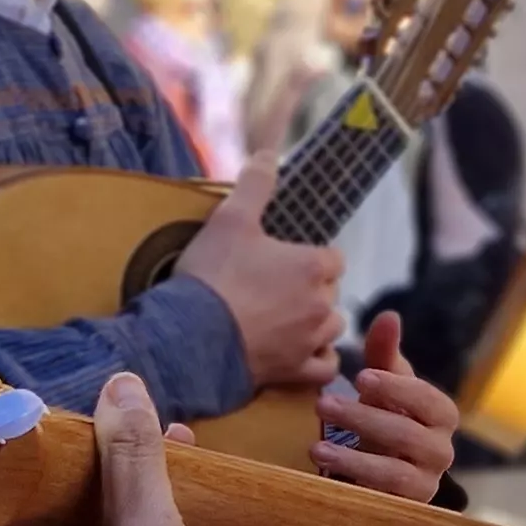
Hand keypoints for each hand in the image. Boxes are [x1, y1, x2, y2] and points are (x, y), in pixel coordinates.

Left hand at [0, 375, 241, 525]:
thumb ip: (129, 458)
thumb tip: (119, 385)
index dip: (15, 445)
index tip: (49, 407)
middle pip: (38, 497)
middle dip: (84, 452)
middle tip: (121, 413)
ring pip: (79, 515)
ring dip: (118, 475)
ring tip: (166, 436)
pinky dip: (135, 507)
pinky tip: (177, 476)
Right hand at [176, 154, 346, 388]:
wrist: (192, 337)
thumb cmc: (213, 276)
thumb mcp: (230, 218)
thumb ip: (255, 184)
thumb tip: (269, 155)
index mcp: (313, 266)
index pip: (333, 258)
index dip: (313, 258)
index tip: (289, 260)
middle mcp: (320, 305)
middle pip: (332, 293)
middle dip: (313, 290)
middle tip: (279, 289)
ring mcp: (310, 340)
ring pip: (332, 329)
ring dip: (317, 324)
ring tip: (289, 320)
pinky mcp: (296, 371)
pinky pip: (324, 367)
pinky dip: (317, 360)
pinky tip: (301, 353)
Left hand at [312, 311, 458, 500]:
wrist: (385, 466)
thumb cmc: (387, 414)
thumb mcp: (384, 383)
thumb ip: (384, 352)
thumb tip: (388, 316)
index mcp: (441, 416)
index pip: (428, 400)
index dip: (396, 388)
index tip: (360, 377)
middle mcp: (441, 452)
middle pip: (408, 436)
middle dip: (364, 419)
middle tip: (322, 403)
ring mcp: (423, 485)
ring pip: (395, 473)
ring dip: (354, 459)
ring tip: (316, 448)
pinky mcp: (403, 510)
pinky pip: (381, 501)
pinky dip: (352, 486)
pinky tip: (324, 472)